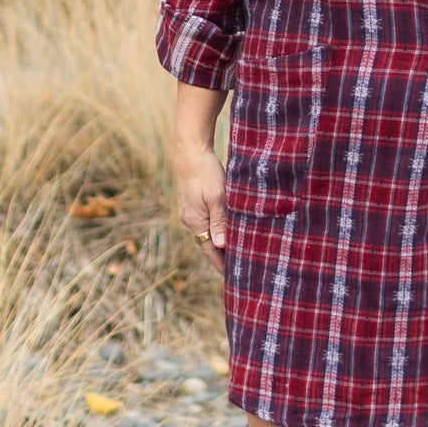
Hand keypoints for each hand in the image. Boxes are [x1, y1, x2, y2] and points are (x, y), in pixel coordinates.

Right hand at [175, 144, 226, 274]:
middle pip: (207, 244)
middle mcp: (190, 219)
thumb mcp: (217, 197)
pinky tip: (226, 229)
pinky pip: (205, 222)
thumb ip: (219, 221)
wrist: (190, 150)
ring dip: (218, 243)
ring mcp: (189, 211)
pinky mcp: (192, 203)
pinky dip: (216, 229)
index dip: (221, 264)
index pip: (209, 250)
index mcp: (195, 221)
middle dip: (221, 256)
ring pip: (206, 233)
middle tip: (238, 268)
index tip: (232, 276)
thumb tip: (219, 245)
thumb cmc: (206, 172)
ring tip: (235, 252)